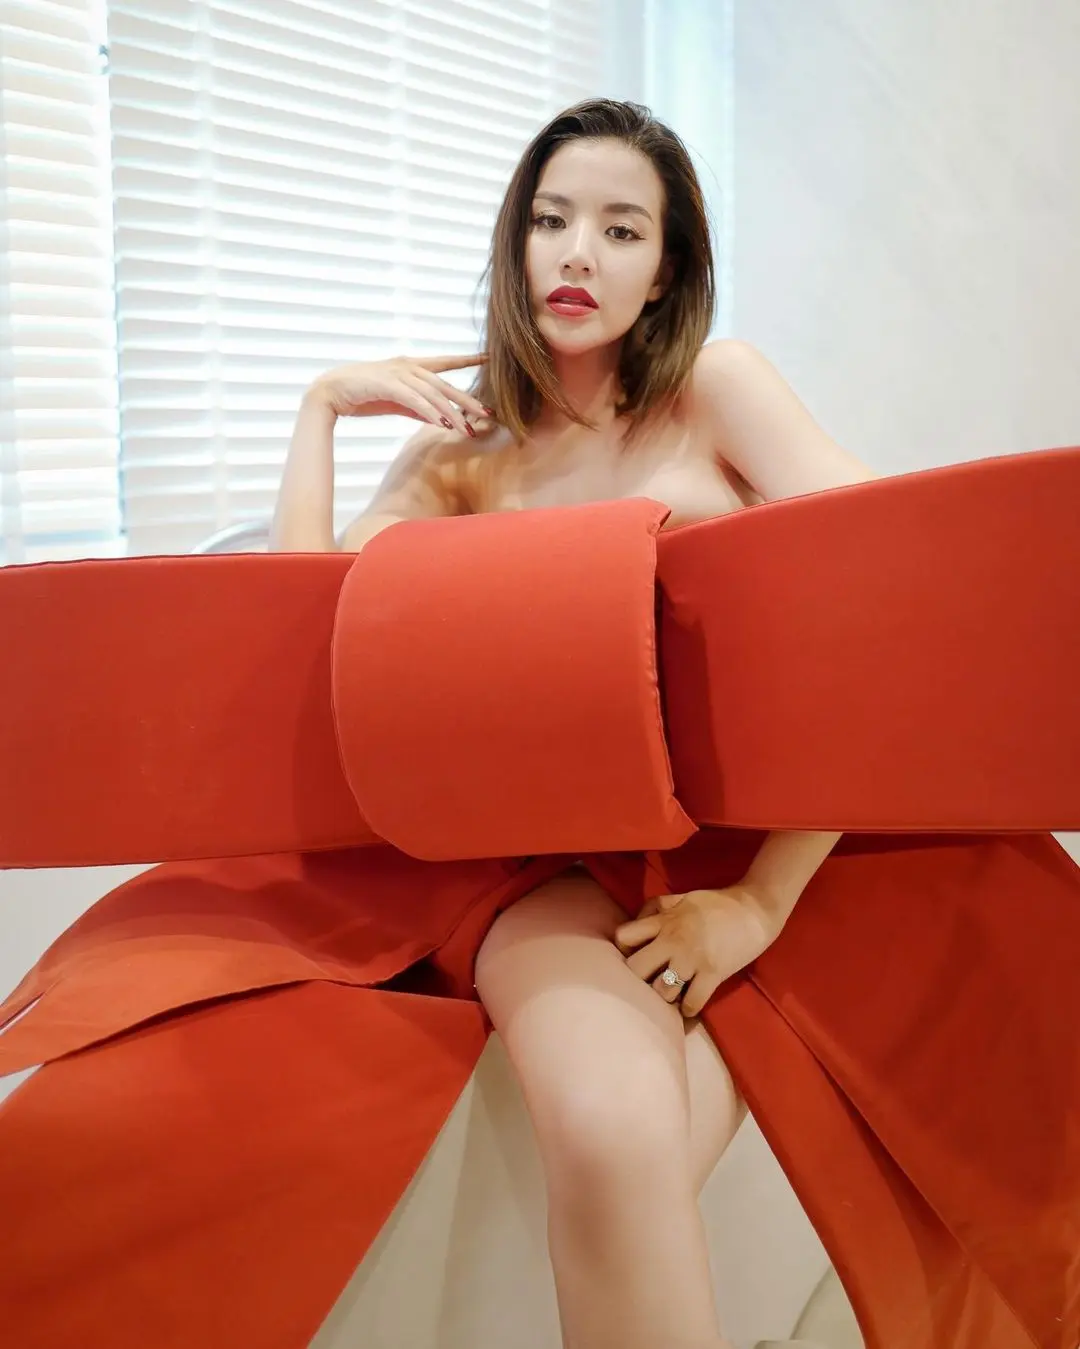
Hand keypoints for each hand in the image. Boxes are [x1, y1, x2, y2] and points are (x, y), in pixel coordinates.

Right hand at [309, 353, 490, 437]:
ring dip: (451, 413)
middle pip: (445, 384)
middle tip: (488, 414)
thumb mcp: (395, 402)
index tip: (489, 358)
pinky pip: (414, 400)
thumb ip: (416, 407)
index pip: (445, 363)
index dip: (467, 360)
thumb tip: (437, 418)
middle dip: (468, 401)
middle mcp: (408, 366)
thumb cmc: (362, 395)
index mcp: (410, 366)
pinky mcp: (387, 384)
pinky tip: (443, 424)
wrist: (330, 392)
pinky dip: (430, 412)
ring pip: (433, 394)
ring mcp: (398, 374)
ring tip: (467, 430)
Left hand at [614, 885, 782, 1017]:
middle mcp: (672, 941)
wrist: (755, 909)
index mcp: (663, 921)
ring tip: (670, 995)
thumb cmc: (717, 904)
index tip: (633, 954)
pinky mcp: (713, 974)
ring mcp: (692, 959)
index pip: (624, 937)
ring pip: (661, 991)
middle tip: (648, 981)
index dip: (624, 948)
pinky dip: (688, 1009)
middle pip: (636, 969)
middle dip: (638, 978)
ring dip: (664, 997)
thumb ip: (655, 907)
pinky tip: (689, 1004)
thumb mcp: (680, 897)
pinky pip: (692, 1003)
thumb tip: (635, 922)